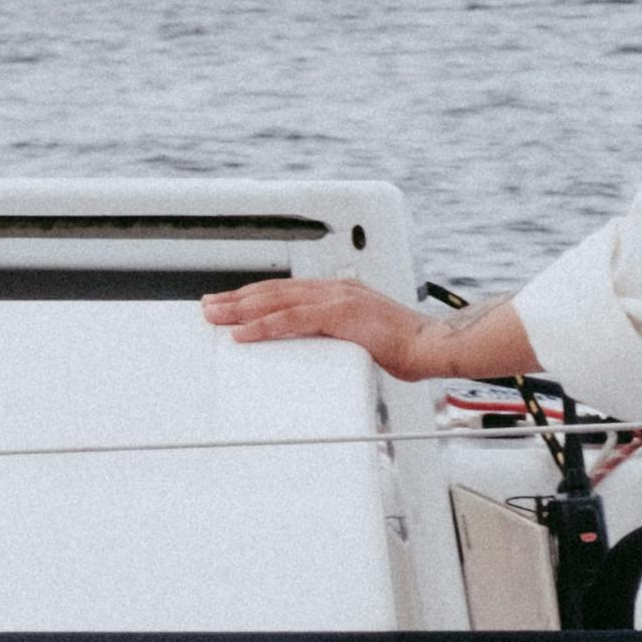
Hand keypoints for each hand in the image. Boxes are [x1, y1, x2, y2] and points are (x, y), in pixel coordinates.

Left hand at [200, 278, 533, 382]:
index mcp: (339, 293)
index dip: (255, 297)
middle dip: (237, 299)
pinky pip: (292, 320)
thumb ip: (337, 338)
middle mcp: (335, 289)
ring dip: (240, 309)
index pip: (287, 291)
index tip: (231, 304)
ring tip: (214, 316)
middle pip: (274, 291)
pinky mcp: (341, 315)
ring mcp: (337, 299)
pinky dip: (264, 326)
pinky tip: (243, 333)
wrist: (434, 345)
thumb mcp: (363, 338)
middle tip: (208, 306)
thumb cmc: (407, 346)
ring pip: (276, 301)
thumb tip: (318, 351)